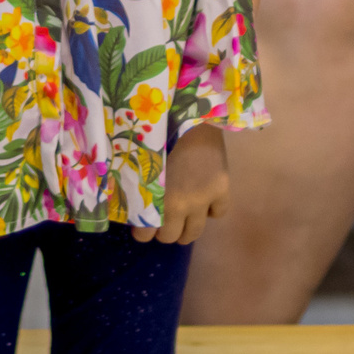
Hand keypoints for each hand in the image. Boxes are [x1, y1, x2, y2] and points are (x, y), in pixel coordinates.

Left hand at [139, 127, 228, 244]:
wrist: (191, 117)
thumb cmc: (158, 136)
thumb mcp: (142, 165)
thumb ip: (137, 188)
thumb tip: (131, 205)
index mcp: (158, 200)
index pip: (145, 234)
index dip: (142, 232)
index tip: (141, 227)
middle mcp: (182, 206)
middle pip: (171, 236)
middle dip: (163, 232)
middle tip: (161, 222)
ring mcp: (204, 200)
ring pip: (194, 232)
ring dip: (185, 231)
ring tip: (181, 222)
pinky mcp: (222, 190)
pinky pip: (218, 213)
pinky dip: (212, 210)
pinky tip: (206, 203)